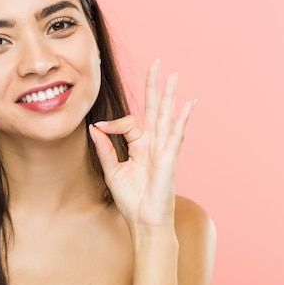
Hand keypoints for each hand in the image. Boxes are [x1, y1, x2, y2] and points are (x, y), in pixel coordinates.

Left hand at [88, 60, 195, 231]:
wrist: (144, 221)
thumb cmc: (131, 199)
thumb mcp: (112, 170)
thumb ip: (104, 148)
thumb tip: (94, 126)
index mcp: (139, 146)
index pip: (128, 122)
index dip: (113, 123)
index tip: (100, 128)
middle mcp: (153, 144)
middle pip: (154, 109)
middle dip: (155, 86)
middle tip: (157, 63)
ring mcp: (163, 149)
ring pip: (166, 115)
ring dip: (169, 94)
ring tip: (173, 74)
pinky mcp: (169, 158)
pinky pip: (176, 135)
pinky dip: (182, 119)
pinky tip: (189, 104)